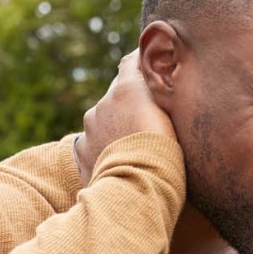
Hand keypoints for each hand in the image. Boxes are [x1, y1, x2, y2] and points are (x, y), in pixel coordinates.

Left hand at [73, 50, 176, 185]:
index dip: (140, 64)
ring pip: (103, 120)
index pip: (131, 63)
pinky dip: (103, 148)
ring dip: (116, 127)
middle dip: (130, 102)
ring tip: (134, 146)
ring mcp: (89, 128)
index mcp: (126, 89)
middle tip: (147, 118)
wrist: (136, 190)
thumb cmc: (164, 153)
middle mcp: (103, 103)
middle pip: (117, 95)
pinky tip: (118, 162)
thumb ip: (161, 94)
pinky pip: (93, 143)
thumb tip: (156, 80)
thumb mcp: (171, 116)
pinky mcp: (81, 151)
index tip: (149, 65)